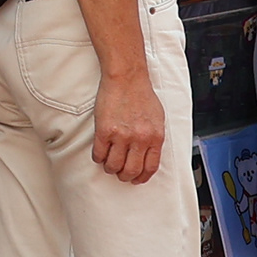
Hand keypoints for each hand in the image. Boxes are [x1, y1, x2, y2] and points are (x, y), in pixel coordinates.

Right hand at [90, 67, 164, 183]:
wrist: (127, 78)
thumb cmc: (141, 94)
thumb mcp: (158, 118)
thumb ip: (154, 138)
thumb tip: (149, 155)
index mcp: (155, 137)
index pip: (150, 168)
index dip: (142, 177)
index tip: (136, 179)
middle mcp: (139, 138)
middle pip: (131, 171)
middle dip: (124, 176)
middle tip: (120, 172)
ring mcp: (121, 135)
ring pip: (113, 166)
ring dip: (110, 168)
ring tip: (109, 162)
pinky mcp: (104, 131)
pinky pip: (99, 154)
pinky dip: (98, 157)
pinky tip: (100, 152)